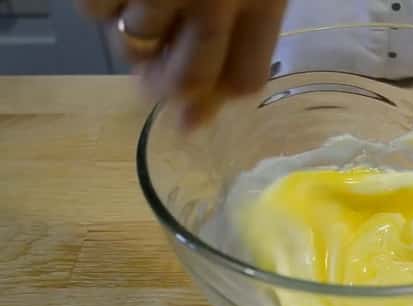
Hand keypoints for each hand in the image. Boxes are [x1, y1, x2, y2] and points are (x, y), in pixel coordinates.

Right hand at [76, 0, 285, 128]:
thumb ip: (242, 33)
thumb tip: (193, 116)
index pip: (245, 80)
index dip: (218, 103)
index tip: (194, 115)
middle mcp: (214, 0)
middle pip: (187, 82)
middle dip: (165, 88)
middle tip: (152, 80)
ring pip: (136, 47)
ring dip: (134, 39)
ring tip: (144, 7)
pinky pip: (95, 13)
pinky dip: (103, 6)